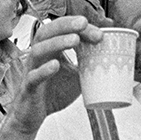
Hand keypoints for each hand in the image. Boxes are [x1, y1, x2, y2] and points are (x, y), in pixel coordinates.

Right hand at [8, 15, 101, 135]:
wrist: (34, 116)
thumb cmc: (53, 93)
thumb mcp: (76, 76)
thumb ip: (88, 64)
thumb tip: (112, 56)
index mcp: (50, 50)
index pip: (61, 30)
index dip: (78, 28)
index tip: (98, 33)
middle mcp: (39, 56)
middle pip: (47, 32)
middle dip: (65, 25)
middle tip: (84, 23)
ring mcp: (32, 70)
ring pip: (38, 50)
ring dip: (57, 43)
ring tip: (75, 40)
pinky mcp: (28, 88)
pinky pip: (33, 76)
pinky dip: (44, 70)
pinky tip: (55, 65)